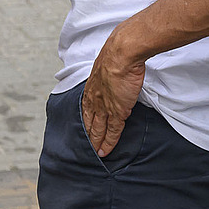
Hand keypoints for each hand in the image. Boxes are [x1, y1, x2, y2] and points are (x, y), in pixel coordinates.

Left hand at [82, 32, 146, 156]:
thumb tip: (116, 69)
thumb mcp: (108, 64)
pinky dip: (108, 143)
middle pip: (89, 124)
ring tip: (94, 154)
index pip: (86, 111)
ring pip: (97, 130)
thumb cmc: (118, 54)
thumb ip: (110, 72)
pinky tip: (106, 151)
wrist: (123, 54)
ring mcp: (105, 107)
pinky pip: (111, 131)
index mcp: (91, 88)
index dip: (85, 123)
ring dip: (95, 143)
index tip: (85, 131)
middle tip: (84, 149)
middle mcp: (94, 100)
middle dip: (87, 137)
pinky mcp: (117, 111)